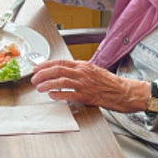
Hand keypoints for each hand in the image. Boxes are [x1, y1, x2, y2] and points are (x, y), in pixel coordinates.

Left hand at [30, 59, 148, 111]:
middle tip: (34, 79)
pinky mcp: (87, 96)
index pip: (60, 62)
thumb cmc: (109, 83)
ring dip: (47, 84)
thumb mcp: (93, 71)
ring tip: (39, 88)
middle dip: (43, 74)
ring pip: (61, 81)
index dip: (46, 64)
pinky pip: (69, 94)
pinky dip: (58, 94)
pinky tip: (51, 95)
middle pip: (58, 70)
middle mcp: (83, 73)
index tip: (36, 67)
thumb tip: (64, 72)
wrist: (124, 91)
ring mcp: (85, 84)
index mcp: (83, 65)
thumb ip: (79, 70)